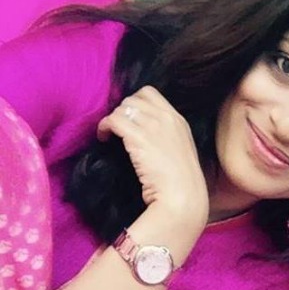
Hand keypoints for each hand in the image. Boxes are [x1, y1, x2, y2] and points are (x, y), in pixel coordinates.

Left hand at [98, 86, 207, 228]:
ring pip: (122, 108)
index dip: (135, 102)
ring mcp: (154, 126)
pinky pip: (113, 120)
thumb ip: (167, 137)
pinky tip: (104, 138)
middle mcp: (167, 118)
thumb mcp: (181, 151)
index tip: (130, 118)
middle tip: (118, 129)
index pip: (150, 94)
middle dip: (122, 111)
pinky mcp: (139, 137)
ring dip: (113, 119)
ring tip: (110, 135)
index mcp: (179, 120)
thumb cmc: (182, 183)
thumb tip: (145, 134)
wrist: (183, 196)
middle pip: (133, 99)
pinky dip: (104, 127)